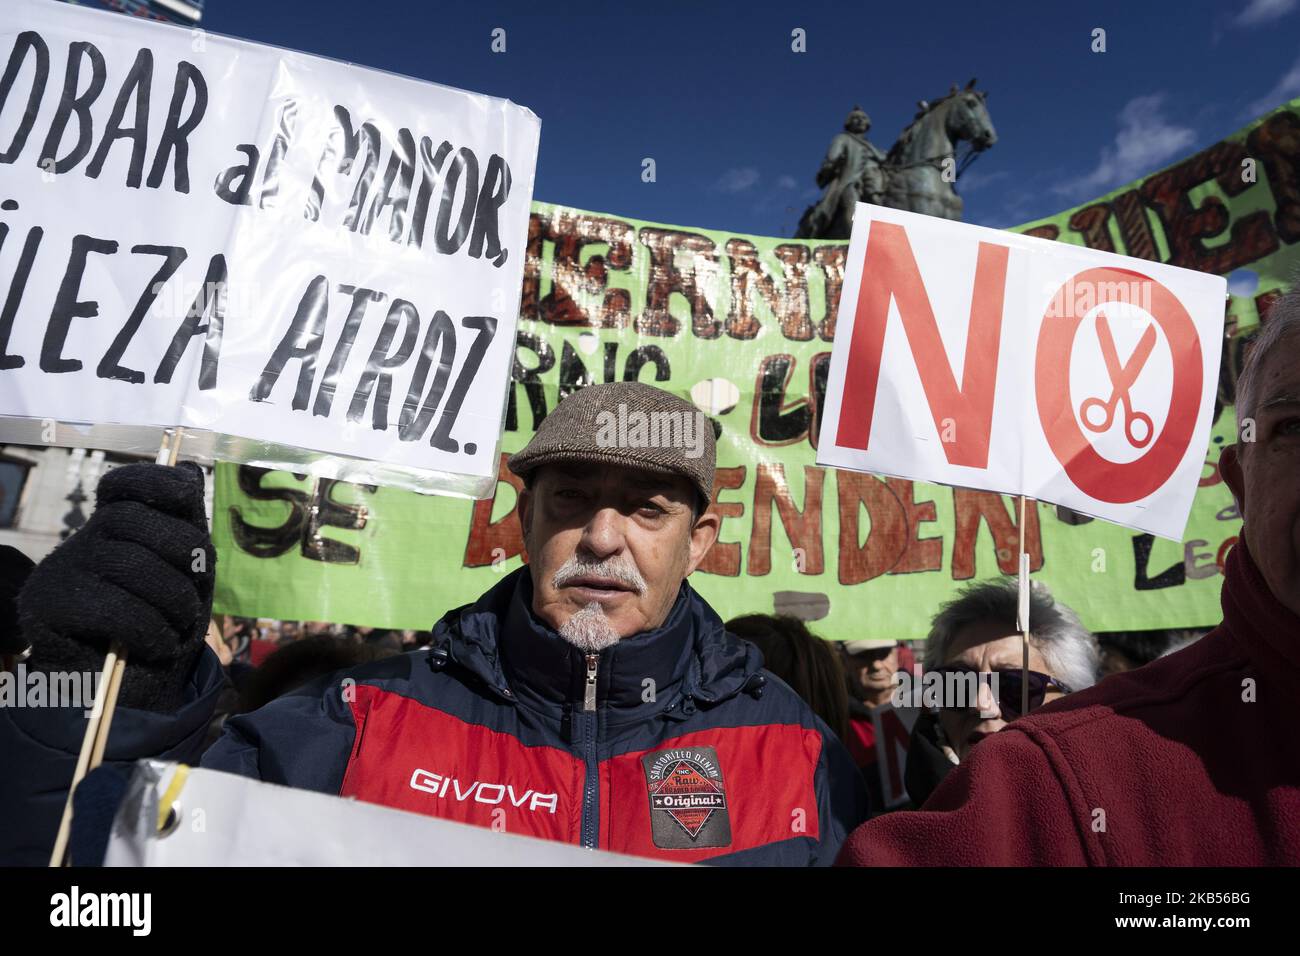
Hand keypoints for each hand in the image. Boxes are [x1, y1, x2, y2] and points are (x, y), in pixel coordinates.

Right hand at [19, 462, 215, 712]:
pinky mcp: (44, 605)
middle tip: (194, 597)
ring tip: (178, 626)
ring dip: (173, 601)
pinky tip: (157, 644)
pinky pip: (112, 607)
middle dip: (185, 558)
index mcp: (118, 526)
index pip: (127, 484)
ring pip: (130, 564)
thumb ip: (187, 531)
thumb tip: (192, 472)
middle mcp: (83, 539)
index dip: (157, 482)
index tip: (186, 501)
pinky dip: (150, 630)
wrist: (125, 691)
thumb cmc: (161, 627)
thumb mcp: (185, 578)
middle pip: (137, 521)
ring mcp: (59, 569)